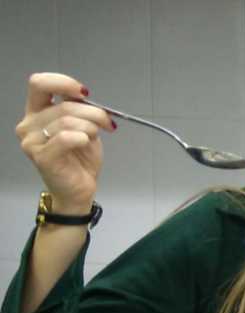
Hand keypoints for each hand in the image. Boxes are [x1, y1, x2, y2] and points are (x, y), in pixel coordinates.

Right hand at [14, 73, 114, 212]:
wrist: (79, 189)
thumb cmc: (80, 159)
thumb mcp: (83, 127)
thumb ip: (78, 110)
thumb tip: (84, 97)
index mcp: (36, 112)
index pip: (39, 83)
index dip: (63, 83)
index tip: (85, 92)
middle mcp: (28, 124)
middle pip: (62, 105)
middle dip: (92, 112)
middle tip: (107, 122)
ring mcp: (32, 141)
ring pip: (66, 121)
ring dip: (90, 127)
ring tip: (96, 136)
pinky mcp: (41, 156)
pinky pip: (66, 138)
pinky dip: (83, 138)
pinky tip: (86, 144)